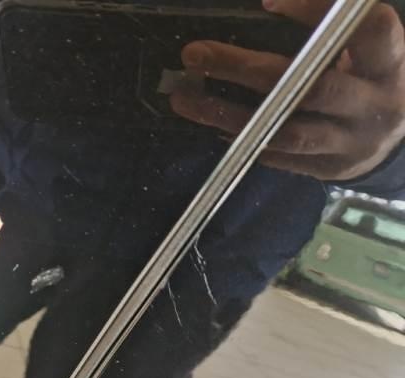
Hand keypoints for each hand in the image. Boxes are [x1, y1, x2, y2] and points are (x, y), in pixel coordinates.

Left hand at [171, 0, 404, 180]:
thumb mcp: (364, 50)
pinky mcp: (327, 169)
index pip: (366, 30)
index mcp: (389, 64)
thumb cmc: (368, 79)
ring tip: (185, 99)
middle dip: (246, 69)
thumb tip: (266, 4)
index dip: (320, 13)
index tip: (268, 3)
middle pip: (311, 87)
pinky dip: (243, 139)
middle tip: (196, 54)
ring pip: (285, 131)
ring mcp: (349, 143)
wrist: (393, 142)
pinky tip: (210, 124)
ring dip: (230, 114)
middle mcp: (373, 105)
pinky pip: (278, 156)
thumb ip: (329, 34)